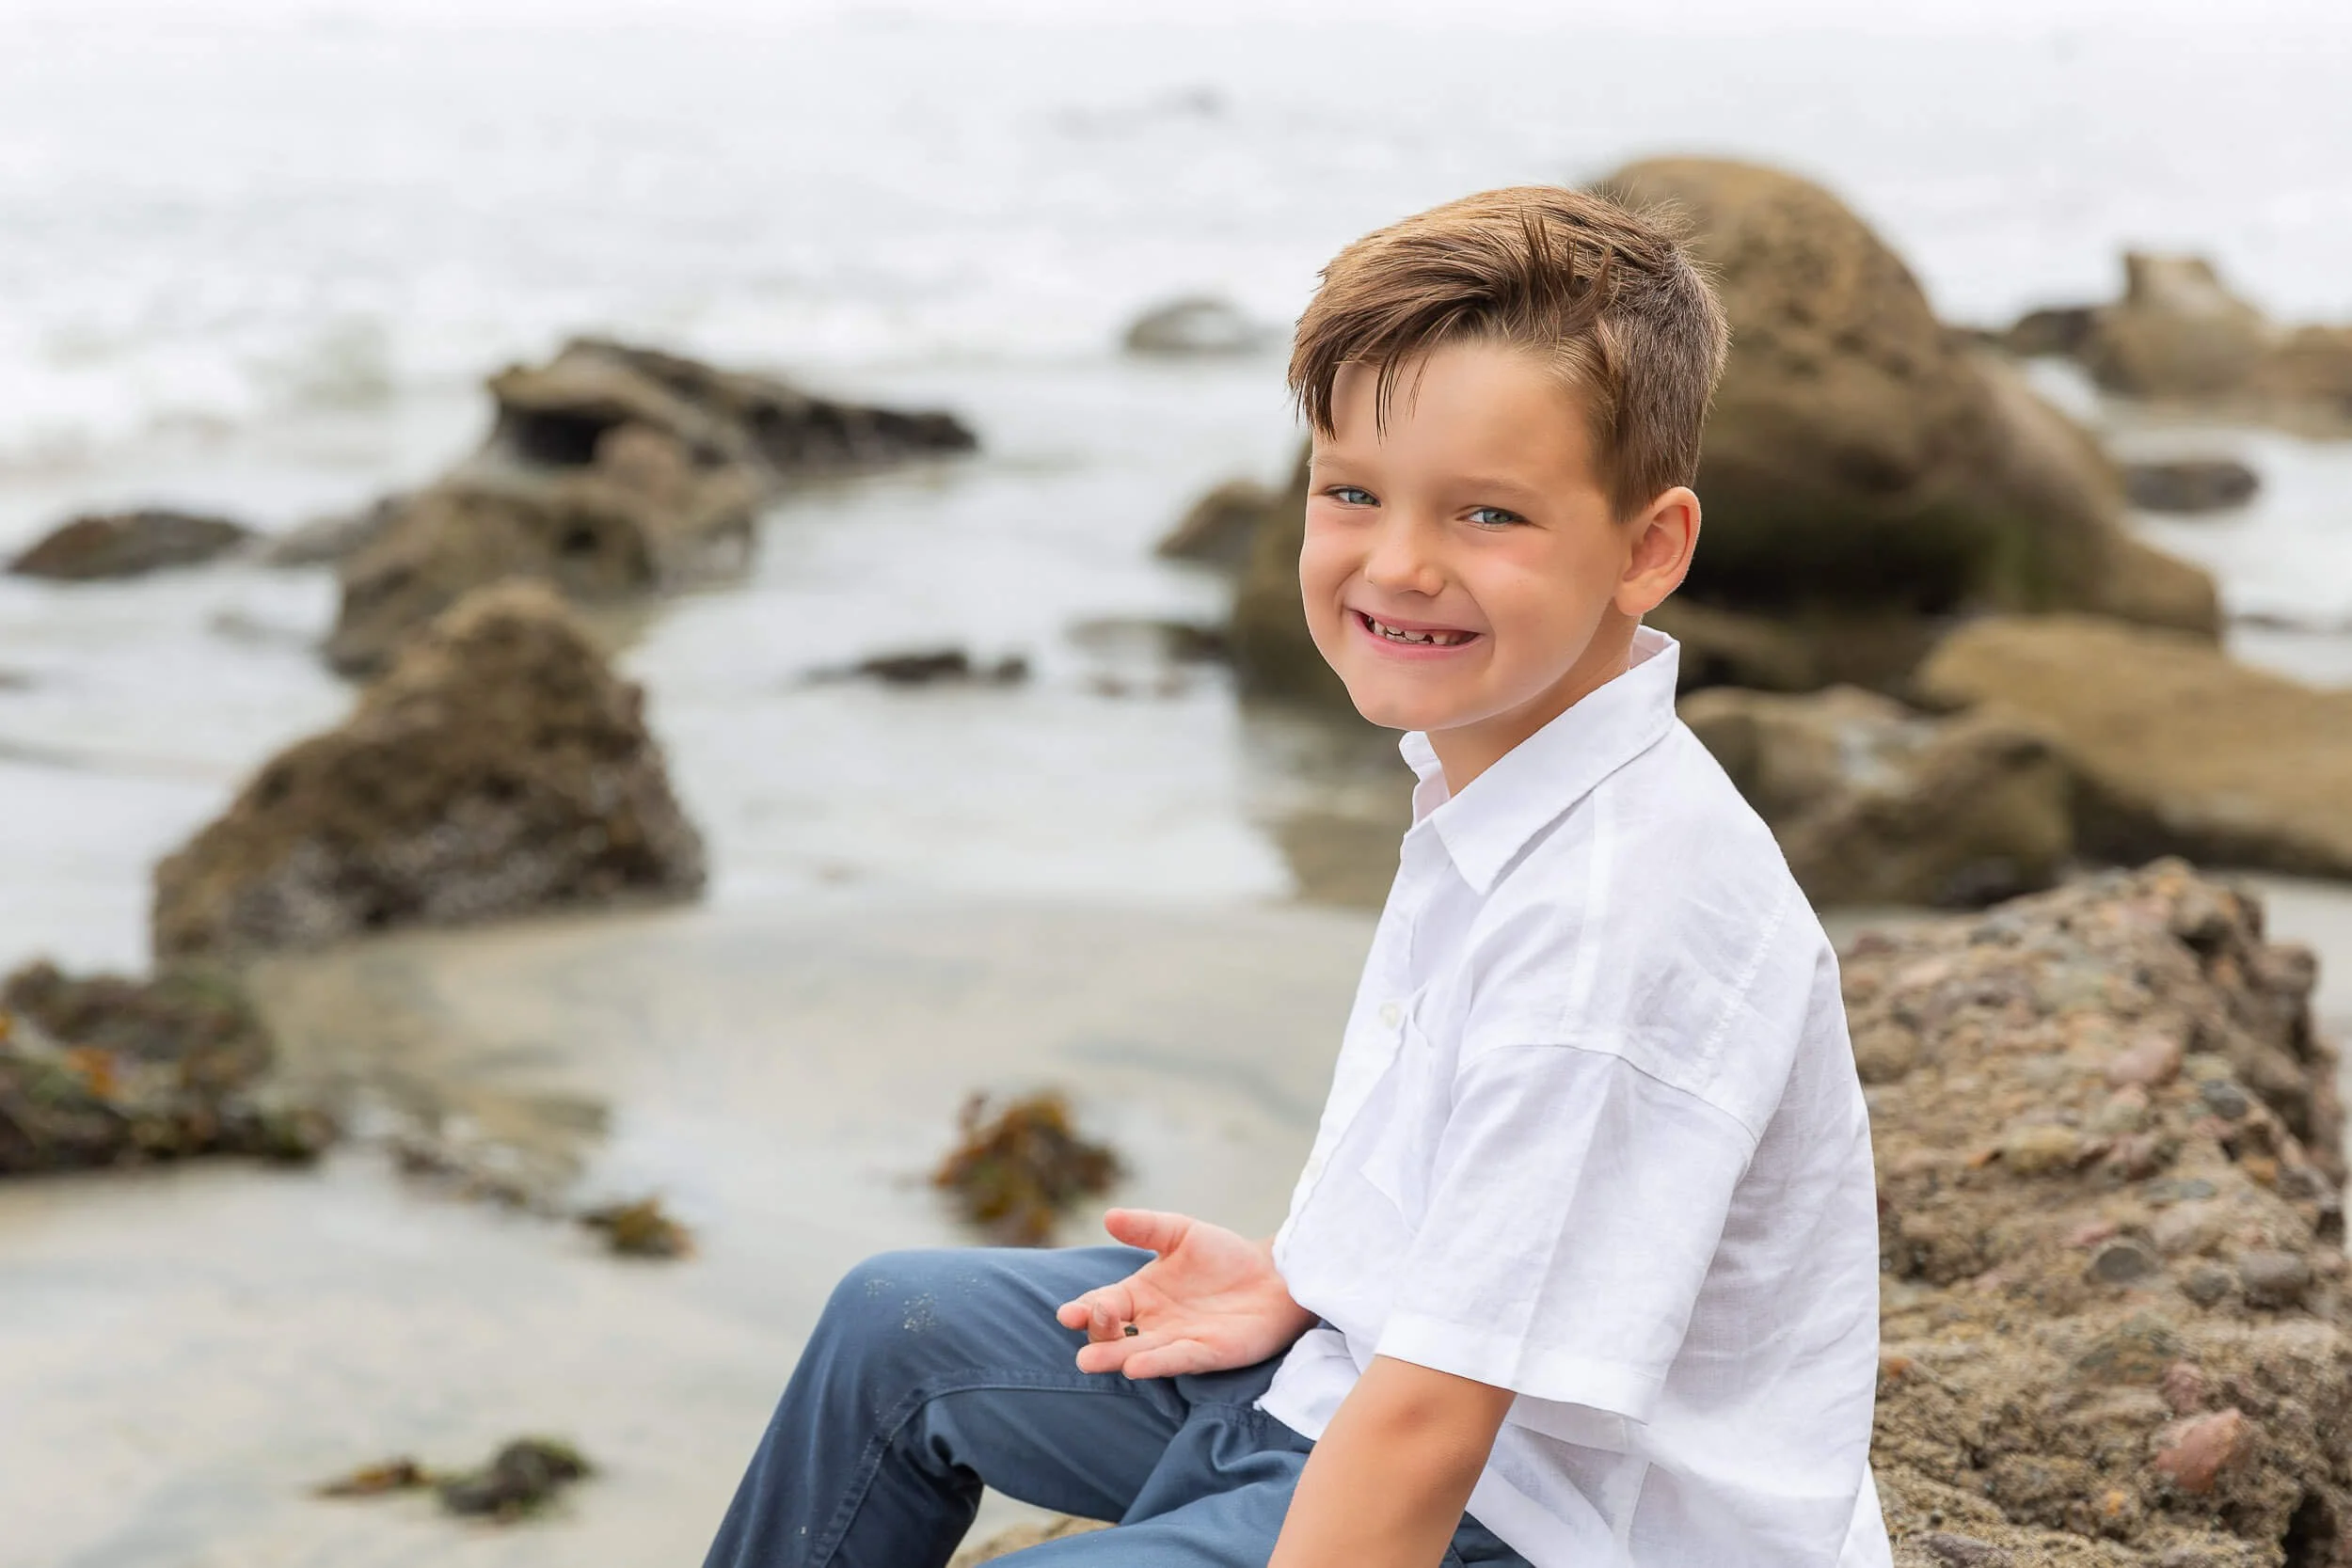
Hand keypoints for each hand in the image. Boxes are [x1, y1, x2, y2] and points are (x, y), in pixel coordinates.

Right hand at [1055, 1208, 1316, 1378]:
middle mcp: (1152, 1322)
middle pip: (1113, 1334)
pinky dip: (1155, 1363)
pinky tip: (1134, 1367)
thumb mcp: (1182, 1232)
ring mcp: (1177, 1341)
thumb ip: (1147, 1227)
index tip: (1068, 1313)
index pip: (1102, 1305)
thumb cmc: (1225, 1255)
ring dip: (1114, 1357)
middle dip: (1096, 1332)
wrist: (1274, 1275)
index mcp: (1140, 1294)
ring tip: (1090, 1361)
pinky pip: (1176, 1360)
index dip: (1084, 1309)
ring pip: (1137, 1352)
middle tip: (1084, 1323)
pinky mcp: (1205, 1354)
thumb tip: (1109, 1216)